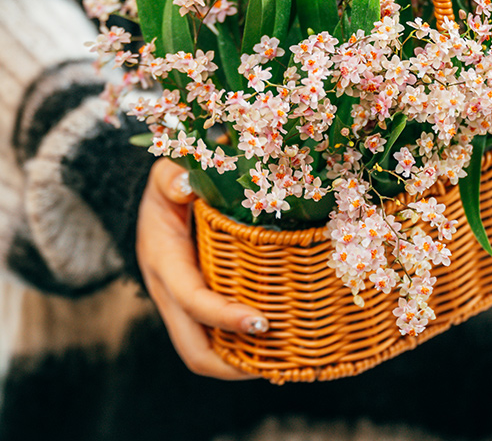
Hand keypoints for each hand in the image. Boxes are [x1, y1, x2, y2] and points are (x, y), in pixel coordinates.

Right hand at [137, 158, 268, 378]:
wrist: (157, 202)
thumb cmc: (168, 187)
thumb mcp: (165, 175)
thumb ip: (172, 176)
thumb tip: (185, 185)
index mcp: (164, 262)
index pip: (194, 300)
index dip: (225, 317)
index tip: (262, 323)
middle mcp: (170, 293)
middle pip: (194, 349)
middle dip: (233, 365)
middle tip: (280, 361)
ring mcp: (183, 305)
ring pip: (206, 352)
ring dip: (242, 363)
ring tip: (285, 359)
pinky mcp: (197, 306)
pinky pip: (216, 338)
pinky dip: (242, 347)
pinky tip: (277, 343)